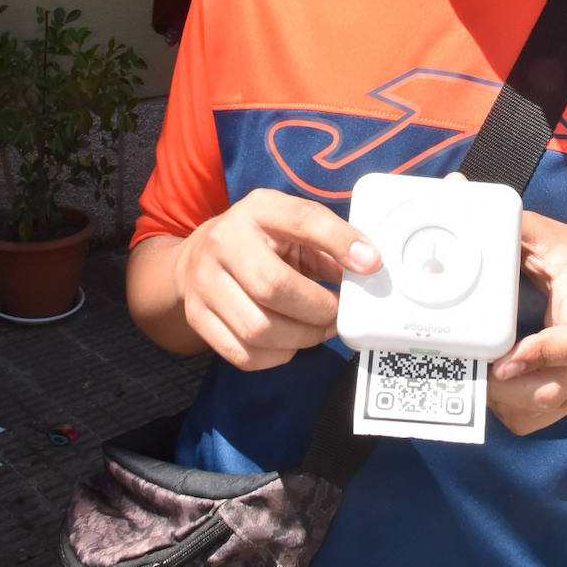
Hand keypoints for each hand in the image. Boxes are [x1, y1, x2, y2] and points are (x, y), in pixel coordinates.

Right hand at [172, 189, 380, 370]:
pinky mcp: (197, 318)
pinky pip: (242, 353)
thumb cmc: (257, 242)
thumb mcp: (288, 226)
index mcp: (257, 210)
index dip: (340, 242)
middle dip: (318, 310)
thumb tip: (367, 269)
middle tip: (337, 314)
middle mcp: (224, 242)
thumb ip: (326, 245)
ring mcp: (205, 283)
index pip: (303, 219)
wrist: (194, 259)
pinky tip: (290, 343)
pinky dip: (277, 356)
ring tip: (318, 330)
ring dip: (301, 338)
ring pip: (257, 328)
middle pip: (274, 287)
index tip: (371, 263)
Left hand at [487, 211, 566, 434]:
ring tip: (470, 370)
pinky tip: (487, 383)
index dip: (541, 355)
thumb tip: (456, 188)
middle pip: (549, 391)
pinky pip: (531, 422)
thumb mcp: (553, 237)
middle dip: (501, 386)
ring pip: (538, 412)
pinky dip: (504, 411)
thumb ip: (508, 221)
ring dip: (498, 400)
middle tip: (465, 362)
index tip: (504, 361)